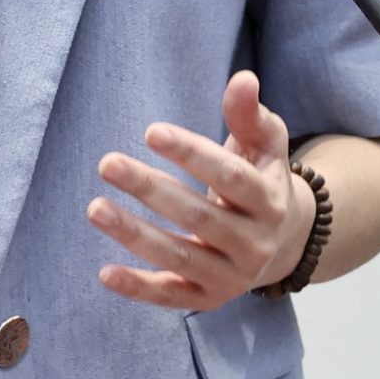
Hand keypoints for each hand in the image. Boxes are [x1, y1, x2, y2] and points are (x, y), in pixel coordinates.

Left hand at [87, 69, 309, 310]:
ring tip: (95, 208)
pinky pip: (171, 296)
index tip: (151, 131)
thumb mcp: (265, 145)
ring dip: (135, 234)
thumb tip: (243, 79)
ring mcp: (233, 276)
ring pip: (181, 257)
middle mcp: (254, 243)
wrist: (285, 241)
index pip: (229, 177)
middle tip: (106, 162)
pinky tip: (104, 272)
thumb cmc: (261, 179)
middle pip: (199, 216)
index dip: (191, 154)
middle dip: (150, 189)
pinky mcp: (209, 299)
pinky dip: (138, 288)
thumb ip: (250, 115)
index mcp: (269, 200)